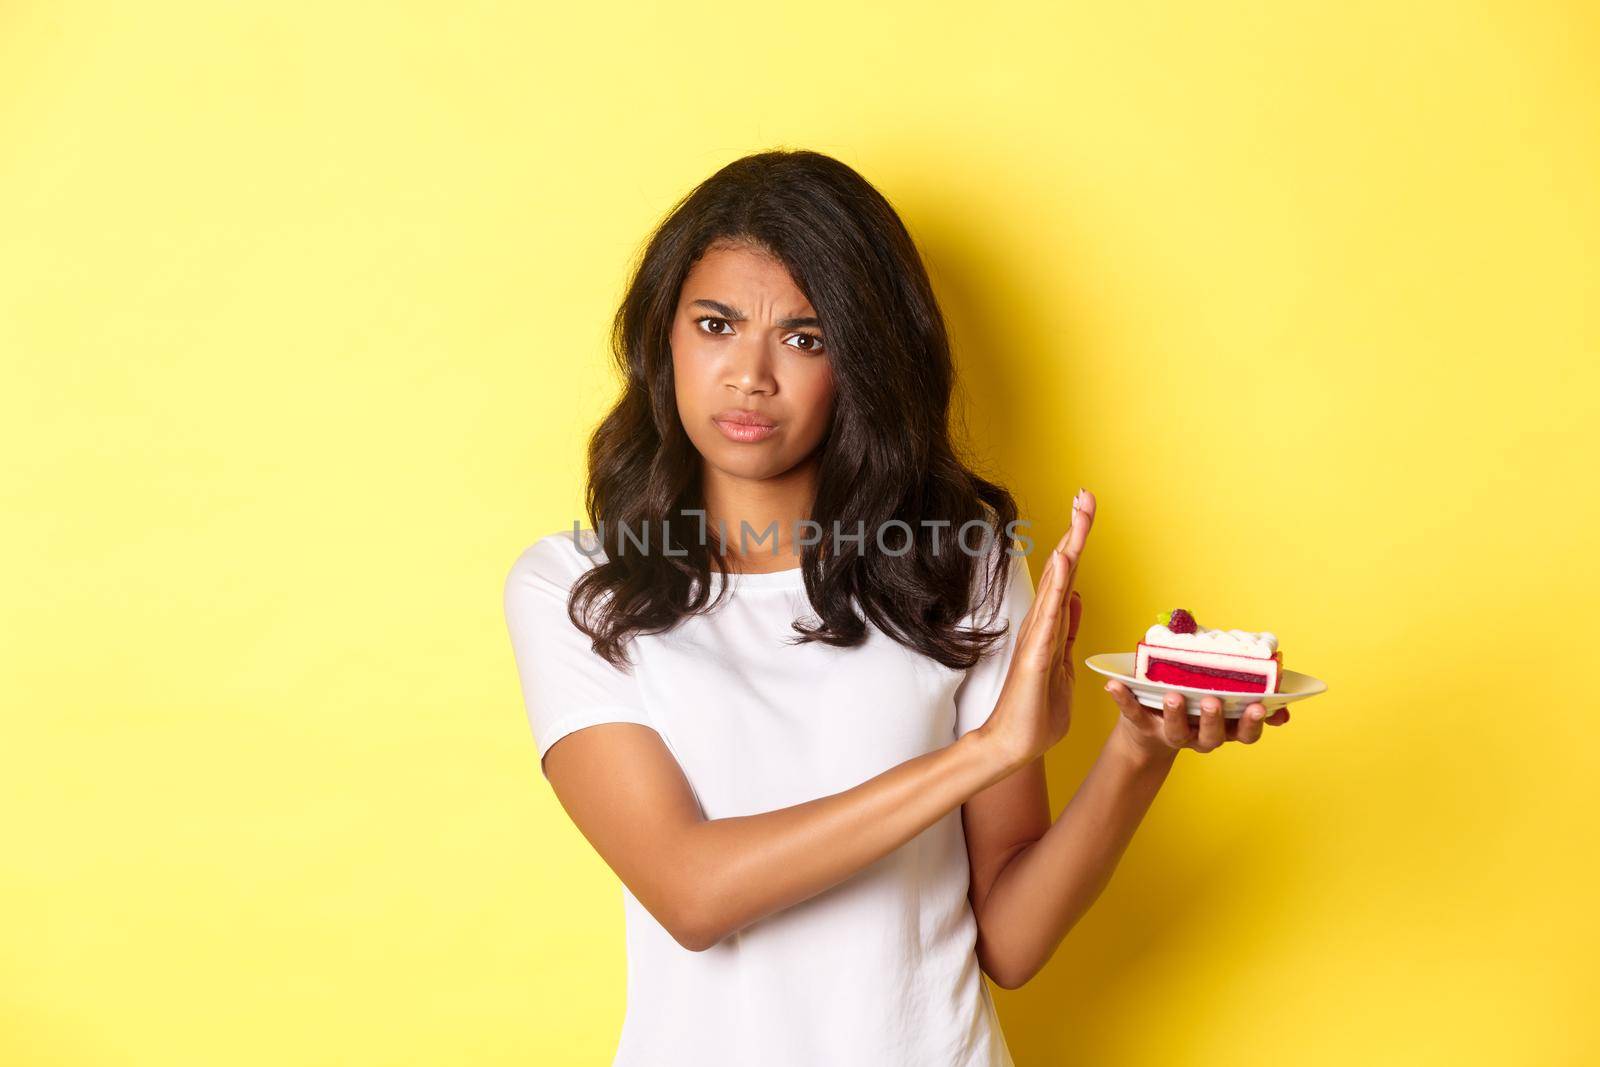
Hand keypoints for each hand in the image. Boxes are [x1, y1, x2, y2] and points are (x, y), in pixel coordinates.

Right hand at [977, 489, 1096, 770]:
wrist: (1013, 744)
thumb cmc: (1036, 711)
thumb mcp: (1063, 666)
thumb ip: (1067, 633)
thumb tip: (1074, 599)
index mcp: (1052, 626)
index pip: (1069, 576)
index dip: (1077, 541)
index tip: (1085, 510)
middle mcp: (1043, 623)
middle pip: (1064, 568)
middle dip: (1076, 530)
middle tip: (1086, 494)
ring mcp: (1038, 636)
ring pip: (1059, 582)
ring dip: (1069, 545)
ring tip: (1079, 512)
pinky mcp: (1037, 655)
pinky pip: (1051, 614)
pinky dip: (1058, 584)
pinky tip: (1063, 558)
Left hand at [1105, 680, 1289, 759]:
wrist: (1146, 731)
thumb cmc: (1190, 697)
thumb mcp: (1215, 685)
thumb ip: (1241, 678)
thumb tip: (1274, 668)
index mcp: (1223, 724)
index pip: (1245, 730)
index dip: (1254, 721)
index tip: (1261, 706)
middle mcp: (1200, 735)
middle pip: (1214, 735)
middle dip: (1216, 719)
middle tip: (1214, 701)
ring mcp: (1171, 732)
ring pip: (1178, 732)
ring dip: (1176, 714)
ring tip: (1173, 696)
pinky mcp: (1141, 725)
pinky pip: (1132, 713)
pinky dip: (1122, 699)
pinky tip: (1113, 684)